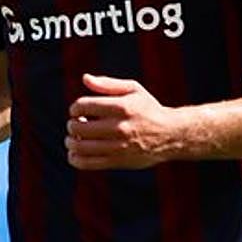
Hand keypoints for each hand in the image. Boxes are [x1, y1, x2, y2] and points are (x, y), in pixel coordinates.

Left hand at [65, 74, 181, 169]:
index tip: (77, 110)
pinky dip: (75, 158)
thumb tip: (85, 78)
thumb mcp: (133, 89)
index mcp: (122, 107)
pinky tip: (75, 153)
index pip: (83, 106)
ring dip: (71, 141)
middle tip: (75, 123)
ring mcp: (119, 147)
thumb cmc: (148, 109)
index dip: (74, 107)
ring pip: (81, 146)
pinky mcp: (118, 161)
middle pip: (79, 127)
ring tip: (74, 138)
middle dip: (72, 124)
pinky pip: (88, 163)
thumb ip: (107, 83)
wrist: (170, 135)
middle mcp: (120, 127)